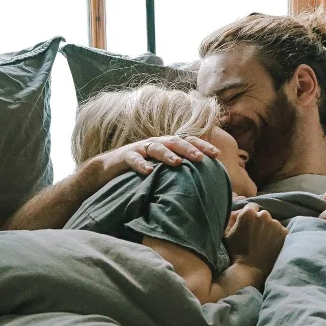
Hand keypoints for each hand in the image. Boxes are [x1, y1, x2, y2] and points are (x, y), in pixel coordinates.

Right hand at [100, 135, 219, 177]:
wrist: (108, 169)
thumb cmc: (140, 171)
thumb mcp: (162, 170)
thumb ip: (179, 172)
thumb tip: (204, 184)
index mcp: (167, 146)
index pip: (188, 141)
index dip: (202, 146)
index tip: (216, 155)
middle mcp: (156, 144)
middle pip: (175, 142)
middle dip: (189, 149)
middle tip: (201, 158)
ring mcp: (140, 148)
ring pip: (156, 147)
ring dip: (167, 154)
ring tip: (177, 163)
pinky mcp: (125, 156)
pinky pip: (134, 159)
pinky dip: (141, 164)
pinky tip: (148, 172)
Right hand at [224, 203, 287, 274]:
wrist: (250, 270)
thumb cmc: (236, 252)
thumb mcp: (226, 234)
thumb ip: (231, 218)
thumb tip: (238, 211)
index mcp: (248, 213)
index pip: (252, 207)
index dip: (250, 216)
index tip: (249, 225)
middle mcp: (264, 215)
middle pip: (263, 214)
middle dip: (260, 222)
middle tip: (256, 235)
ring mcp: (276, 224)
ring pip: (273, 223)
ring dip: (269, 229)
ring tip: (264, 242)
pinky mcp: (284, 233)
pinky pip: (281, 231)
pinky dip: (277, 236)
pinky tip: (271, 245)